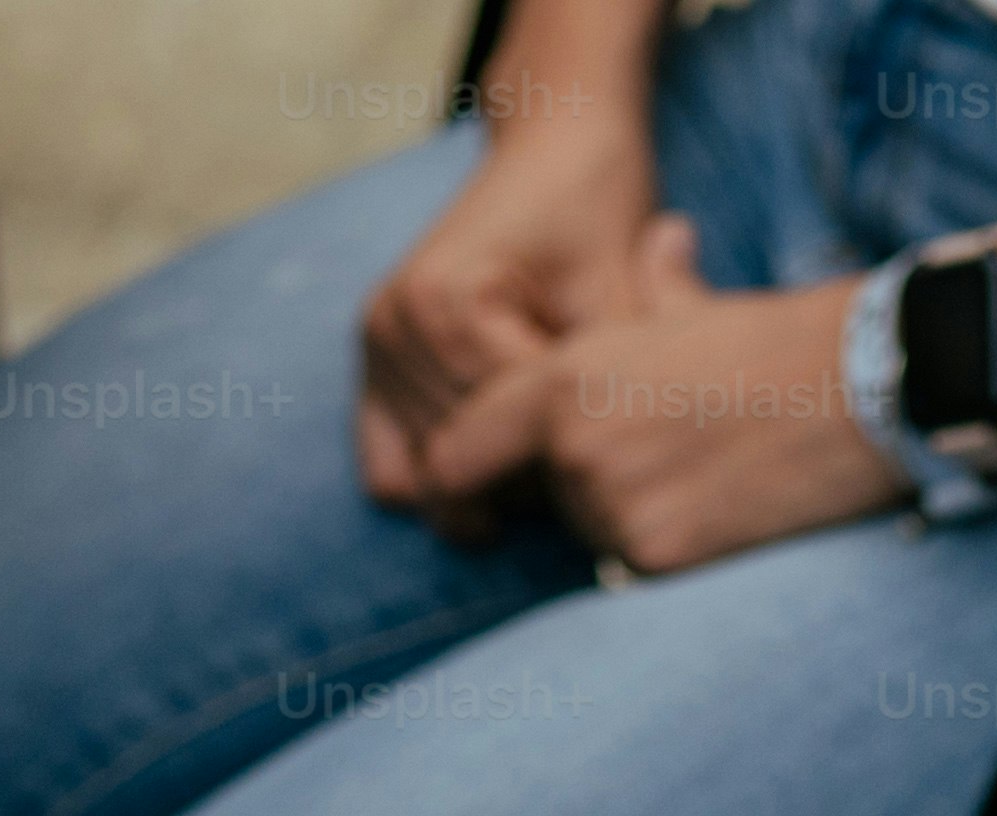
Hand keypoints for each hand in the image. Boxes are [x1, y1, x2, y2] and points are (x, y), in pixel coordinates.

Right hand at [358, 112, 665, 530]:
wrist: (556, 150)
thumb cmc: (597, 213)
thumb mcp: (623, 293)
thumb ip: (609, 386)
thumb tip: (608, 478)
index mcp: (450, 302)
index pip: (510, 432)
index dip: (574, 453)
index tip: (618, 443)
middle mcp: (396, 323)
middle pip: (467, 461)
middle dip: (536, 475)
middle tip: (593, 458)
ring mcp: (376, 344)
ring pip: (431, 478)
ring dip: (495, 484)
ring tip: (555, 453)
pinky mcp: (373, 362)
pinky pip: (389, 471)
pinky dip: (443, 484)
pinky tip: (500, 469)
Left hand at [417, 219, 894, 576]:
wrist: (860, 390)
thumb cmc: (779, 341)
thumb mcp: (695, 304)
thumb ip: (651, 286)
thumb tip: (663, 238)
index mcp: (562, 381)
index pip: (456, 454)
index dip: (469, 474)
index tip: (491, 485)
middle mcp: (574, 450)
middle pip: (542, 498)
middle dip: (582, 484)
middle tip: (661, 452)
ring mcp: (614, 510)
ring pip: (590, 534)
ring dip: (626, 516)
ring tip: (702, 472)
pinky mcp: (661, 559)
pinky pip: (636, 566)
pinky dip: (668, 547)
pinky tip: (721, 507)